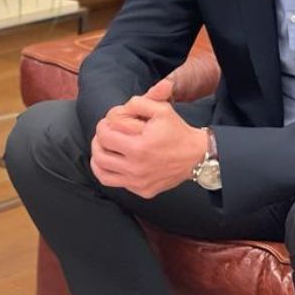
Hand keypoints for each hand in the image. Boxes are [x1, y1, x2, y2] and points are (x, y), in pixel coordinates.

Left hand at [90, 78, 206, 198]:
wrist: (196, 156)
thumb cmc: (177, 131)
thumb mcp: (161, 109)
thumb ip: (137, 103)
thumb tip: (116, 111)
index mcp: (139, 148)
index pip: (104, 136)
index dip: (103, 126)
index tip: (108, 123)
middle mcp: (137, 169)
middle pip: (99, 155)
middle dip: (97, 141)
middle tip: (104, 135)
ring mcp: (139, 182)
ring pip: (102, 174)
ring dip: (98, 159)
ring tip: (104, 148)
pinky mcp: (143, 191)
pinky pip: (117, 183)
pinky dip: (111, 172)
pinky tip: (116, 161)